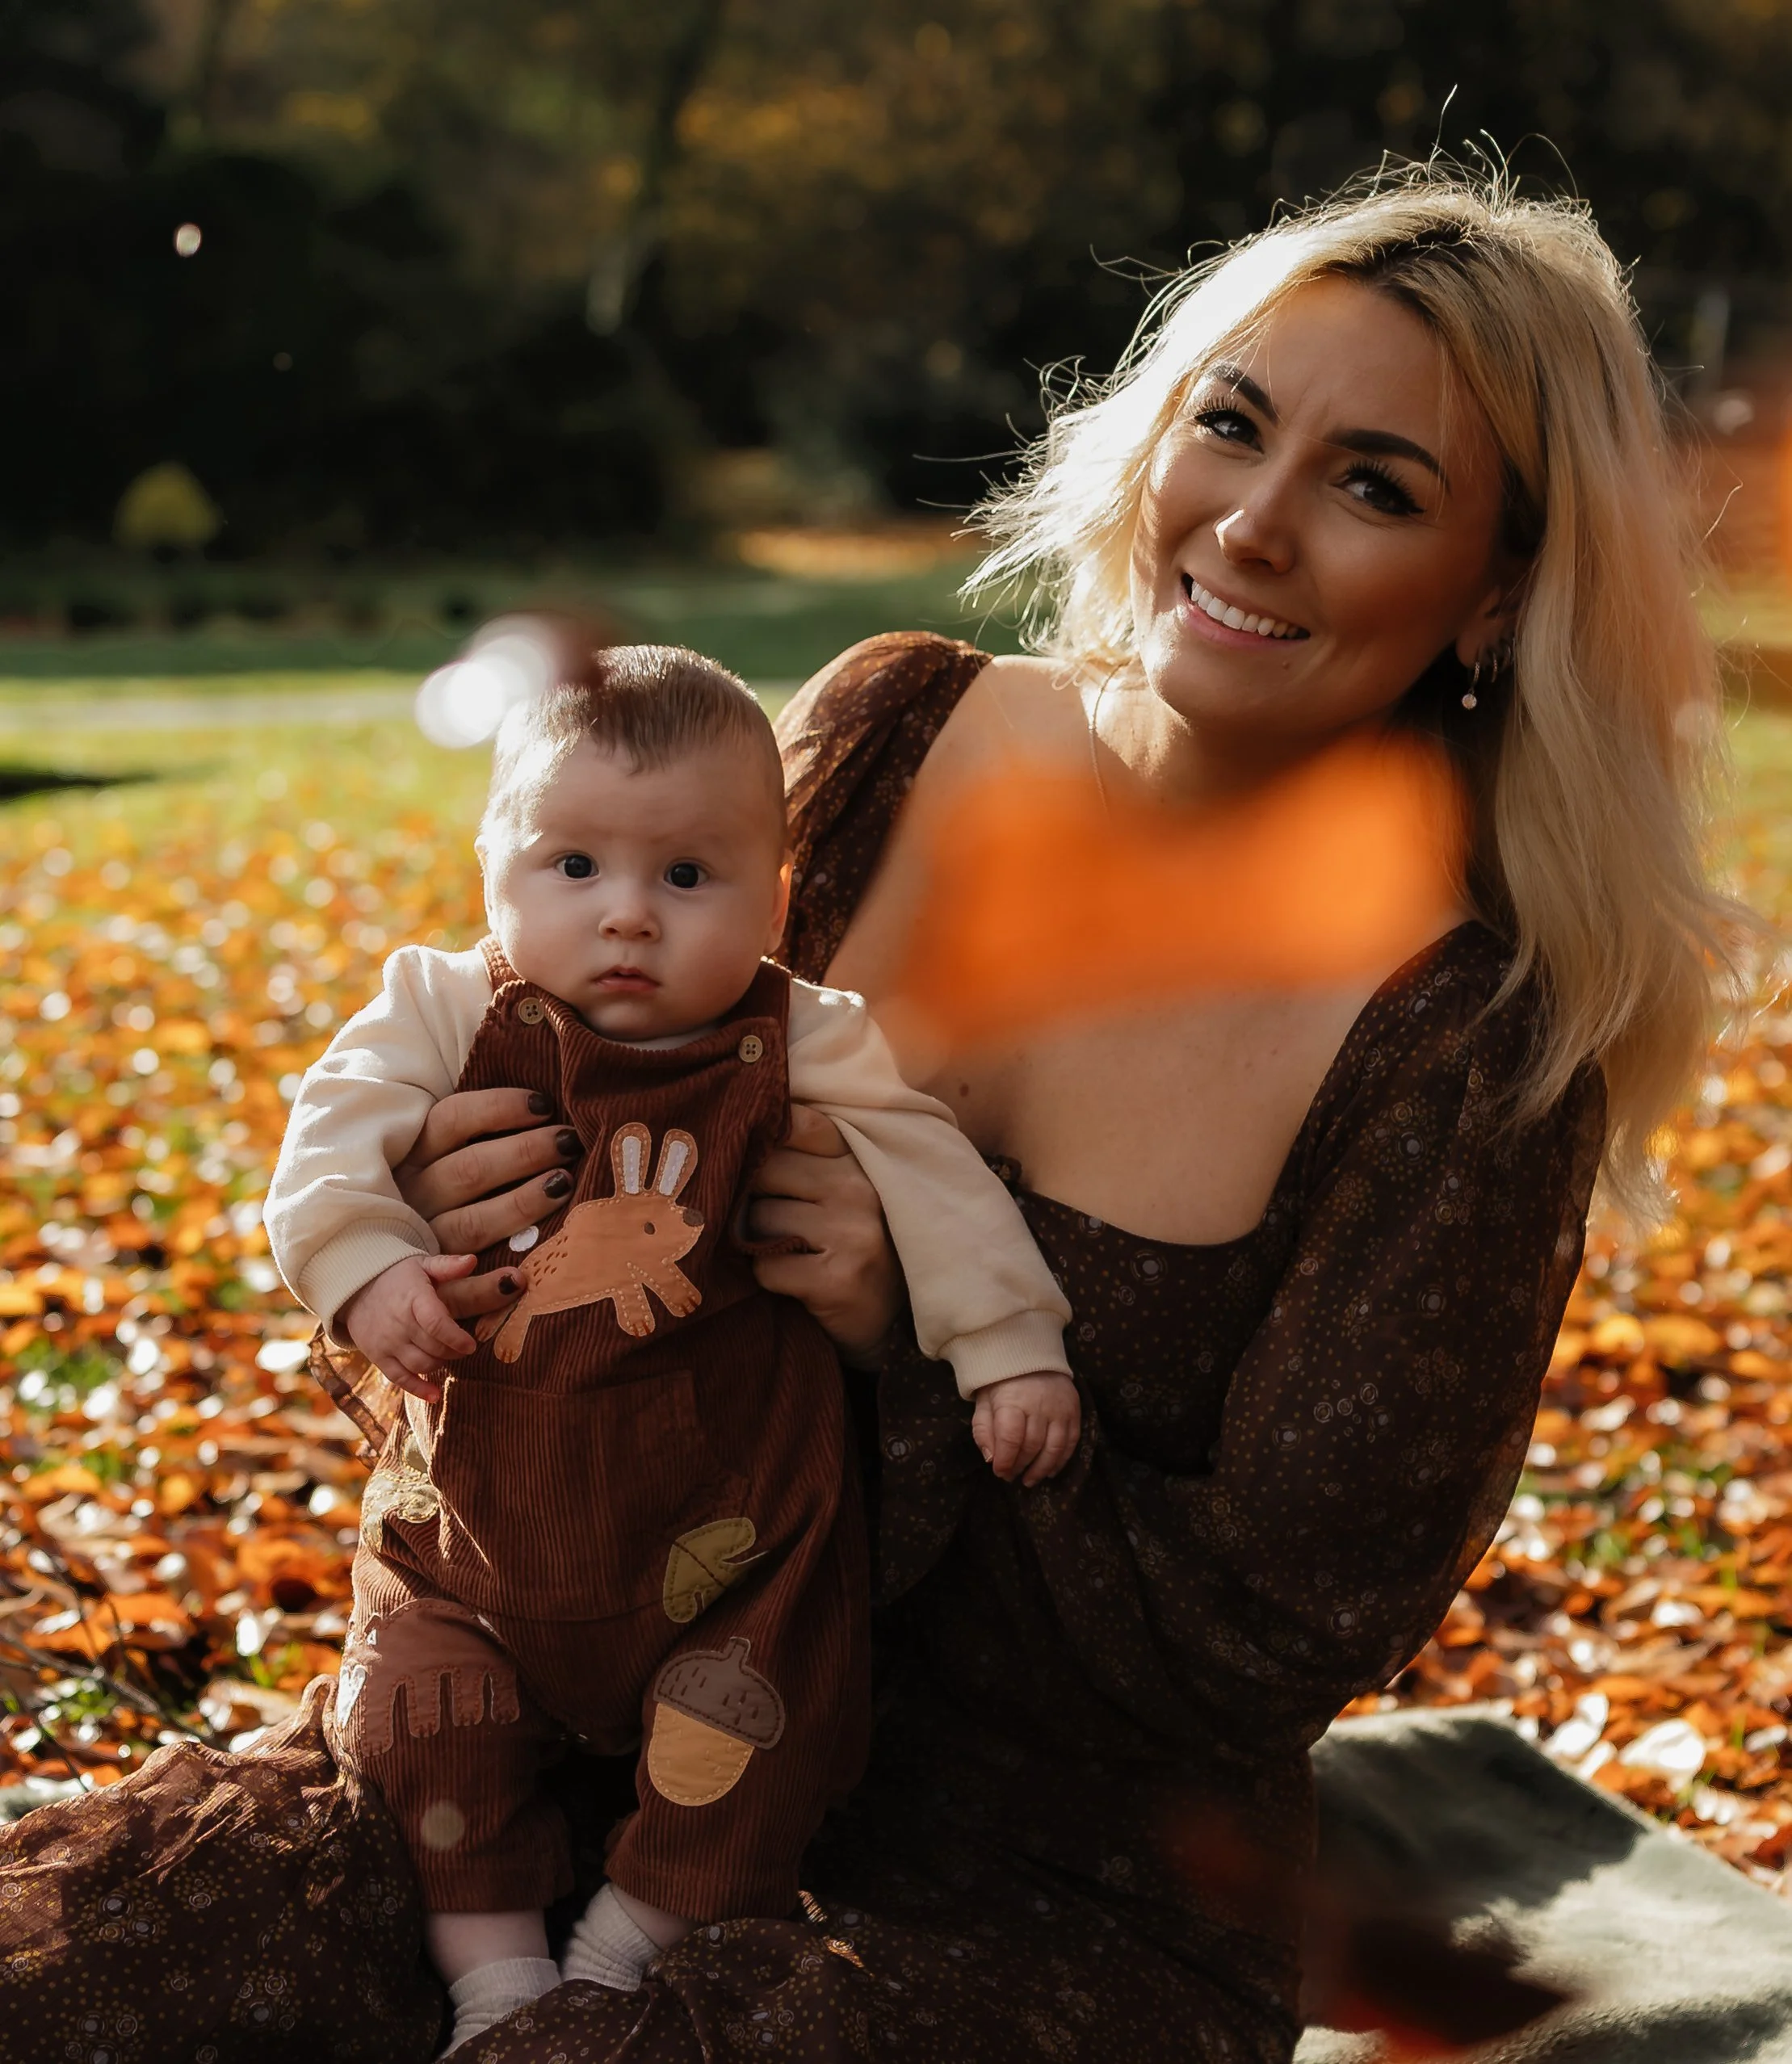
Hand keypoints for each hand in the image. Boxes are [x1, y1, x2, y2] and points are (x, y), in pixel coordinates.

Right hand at [341, 1253, 479, 1401]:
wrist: (357, 1288)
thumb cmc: (398, 1276)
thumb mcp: (422, 1264)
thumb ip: (447, 1265)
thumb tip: (472, 1261)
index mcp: (413, 1299)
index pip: (436, 1324)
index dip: (456, 1338)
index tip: (471, 1345)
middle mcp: (398, 1324)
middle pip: (434, 1347)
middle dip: (454, 1351)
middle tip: (463, 1347)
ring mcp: (387, 1343)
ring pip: (421, 1364)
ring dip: (440, 1364)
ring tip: (448, 1355)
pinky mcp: (378, 1357)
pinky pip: (400, 1378)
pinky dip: (419, 1389)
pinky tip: (435, 1395)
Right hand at [392, 1087, 581, 1322]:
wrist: (385, 1270)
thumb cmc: (437, 1187)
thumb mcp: (438, 1150)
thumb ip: (475, 1130)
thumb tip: (542, 1105)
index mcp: (410, 1154)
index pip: (452, 1120)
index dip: (500, 1108)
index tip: (545, 1104)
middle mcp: (412, 1196)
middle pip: (470, 1169)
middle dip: (526, 1152)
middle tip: (569, 1141)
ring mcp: (419, 1244)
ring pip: (472, 1224)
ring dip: (522, 1204)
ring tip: (564, 1184)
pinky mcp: (428, 1288)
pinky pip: (456, 1293)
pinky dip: (487, 1289)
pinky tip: (521, 1279)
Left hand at [745, 1104, 902, 1359]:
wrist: (894, 1324)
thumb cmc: (855, 1249)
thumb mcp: (845, 1194)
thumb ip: (806, 1161)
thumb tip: (737, 1137)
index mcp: (859, 1162)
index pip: (801, 1123)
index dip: (765, 1135)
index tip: (748, 1153)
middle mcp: (858, 1190)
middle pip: (766, 1170)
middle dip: (751, 1196)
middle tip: (761, 1220)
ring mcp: (850, 1234)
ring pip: (759, 1218)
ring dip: (755, 1241)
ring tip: (781, 1253)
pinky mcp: (837, 1280)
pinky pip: (766, 1266)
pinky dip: (766, 1277)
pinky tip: (790, 1283)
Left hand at [971, 1371, 1081, 1486]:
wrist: (1030, 1356)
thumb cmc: (1002, 1383)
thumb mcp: (984, 1402)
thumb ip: (983, 1430)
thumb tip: (991, 1459)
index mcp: (1013, 1400)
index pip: (1011, 1438)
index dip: (1005, 1460)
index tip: (999, 1472)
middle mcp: (1040, 1405)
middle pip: (1032, 1445)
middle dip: (1020, 1466)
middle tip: (1012, 1476)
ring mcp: (1060, 1409)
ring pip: (1054, 1448)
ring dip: (1041, 1469)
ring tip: (1029, 1480)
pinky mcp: (1074, 1411)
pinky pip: (1071, 1442)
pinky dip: (1061, 1460)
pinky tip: (1050, 1471)